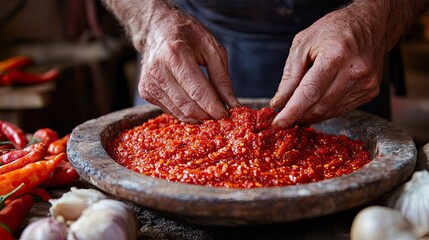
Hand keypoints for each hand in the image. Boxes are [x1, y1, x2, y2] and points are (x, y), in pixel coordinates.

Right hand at [138, 5, 239, 122]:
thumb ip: (222, 78)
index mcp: (175, 54)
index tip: (227, 115)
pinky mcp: (145, 92)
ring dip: (198, 116)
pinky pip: (171, 110)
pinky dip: (186, 112)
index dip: (214, 107)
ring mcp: (149, 83)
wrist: (156, 29)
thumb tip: (232, 105)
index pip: (197, 91)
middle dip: (208, 114)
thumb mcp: (212, 49)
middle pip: (188, 105)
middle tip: (222, 116)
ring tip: (211, 111)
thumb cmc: (188, 35)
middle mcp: (158, 70)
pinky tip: (195, 104)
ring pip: (179, 112)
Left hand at [270, 5, 386, 127]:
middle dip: (298, 116)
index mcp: (336, 55)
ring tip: (296, 113)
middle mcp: (354, 71)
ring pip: (330, 111)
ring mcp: (365, 83)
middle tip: (283, 119)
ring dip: (310, 116)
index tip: (278, 123)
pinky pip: (341, 109)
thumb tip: (280, 103)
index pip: (310, 92)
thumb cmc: (334, 29)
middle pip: (320, 105)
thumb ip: (290, 75)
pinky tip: (314, 107)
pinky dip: (324, 111)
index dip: (292, 111)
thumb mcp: (303, 44)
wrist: (370, 24)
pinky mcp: (370, 91)